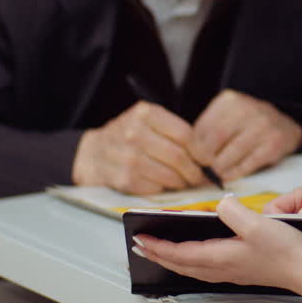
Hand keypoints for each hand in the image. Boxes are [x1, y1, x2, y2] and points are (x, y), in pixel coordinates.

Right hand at [72, 102, 206, 194]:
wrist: (93, 153)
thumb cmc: (128, 137)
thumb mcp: (147, 121)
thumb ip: (173, 131)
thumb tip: (206, 155)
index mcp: (145, 113)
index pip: (184, 134)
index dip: (201, 151)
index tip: (208, 160)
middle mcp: (134, 133)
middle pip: (178, 156)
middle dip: (195, 171)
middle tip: (201, 177)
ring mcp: (127, 157)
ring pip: (169, 174)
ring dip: (182, 182)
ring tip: (185, 182)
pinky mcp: (123, 178)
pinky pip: (155, 187)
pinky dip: (164, 189)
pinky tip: (164, 185)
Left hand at [134, 195, 301, 291]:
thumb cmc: (286, 251)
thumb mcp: (258, 224)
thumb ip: (234, 212)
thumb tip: (220, 204)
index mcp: (220, 257)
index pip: (178, 253)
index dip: (157, 246)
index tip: (140, 239)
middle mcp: (221, 267)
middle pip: (180, 264)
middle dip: (157, 255)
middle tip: (139, 248)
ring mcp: (230, 270)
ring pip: (190, 267)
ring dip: (171, 259)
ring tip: (158, 251)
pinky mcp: (239, 269)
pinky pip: (203, 268)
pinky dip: (189, 261)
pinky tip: (192, 256)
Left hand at [191, 89, 301, 181]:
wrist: (283, 124)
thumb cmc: (246, 125)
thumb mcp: (227, 117)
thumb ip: (208, 131)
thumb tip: (188, 156)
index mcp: (230, 101)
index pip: (204, 126)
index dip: (194, 147)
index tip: (191, 160)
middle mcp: (247, 109)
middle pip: (217, 138)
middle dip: (205, 158)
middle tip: (200, 170)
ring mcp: (263, 125)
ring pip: (232, 152)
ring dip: (219, 168)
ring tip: (213, 175)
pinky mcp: (274, 143)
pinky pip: (249, 163)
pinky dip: (235, 173)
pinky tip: (227, 176)